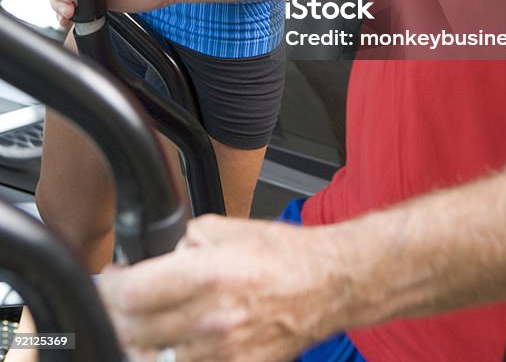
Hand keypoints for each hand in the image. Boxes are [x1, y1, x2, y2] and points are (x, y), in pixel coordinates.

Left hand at [97, 215, 345, 361]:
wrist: (328, 283)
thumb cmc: (282, 254)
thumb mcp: (224, 228)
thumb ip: (180, 242)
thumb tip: (148, 257)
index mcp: (208, 274)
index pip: (131, 293)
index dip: (106, 288)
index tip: (105, 282)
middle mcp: (211, 319)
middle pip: (132, 332)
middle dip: (115, 314)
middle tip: (117, 300)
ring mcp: (221, 353)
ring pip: (149, 359)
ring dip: (137, 341)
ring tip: (141, 322)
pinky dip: (167, 356)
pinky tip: (169, 340)